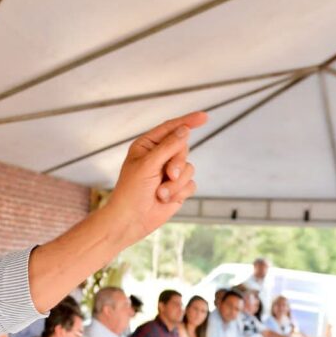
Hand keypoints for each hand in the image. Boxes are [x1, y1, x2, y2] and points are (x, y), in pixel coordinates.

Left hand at [106, 112, 206, 242]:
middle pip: (183, 148)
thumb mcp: (148, 164)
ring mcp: (169, 172)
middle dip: (178, 163)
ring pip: (189, 168)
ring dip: (176, 183)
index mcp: (147, 145)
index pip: (170, 128)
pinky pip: (191, 184)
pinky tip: (165, 200)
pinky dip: (179, 192)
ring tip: (160, 193)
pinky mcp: (177, 187)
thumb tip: (185, 130)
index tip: (204, 117)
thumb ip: (168, 146)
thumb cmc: (131, 191)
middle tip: (169, 174)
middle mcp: (159, 156)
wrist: (131, 219)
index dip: (187, 121)